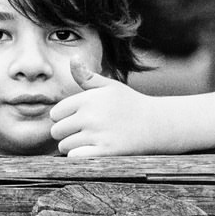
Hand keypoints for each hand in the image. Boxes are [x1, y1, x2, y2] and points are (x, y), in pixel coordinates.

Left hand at [52, 64, 172, 155]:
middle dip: (66, 134)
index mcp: (88, 99)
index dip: (63, 118)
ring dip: (73, 147)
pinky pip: (75, 157)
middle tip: (82, 133)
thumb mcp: (110, 86)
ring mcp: (99, 134)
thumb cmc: (130, 104)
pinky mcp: (107, 151)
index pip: (55, 114)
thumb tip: (73, 57)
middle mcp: (91, 115)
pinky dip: (79, 157)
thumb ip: (87, 76)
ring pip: (65, 146)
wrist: (158, 124)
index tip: (76, 120)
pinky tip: (91, 152)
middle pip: (57, 131)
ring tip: (89, 142)